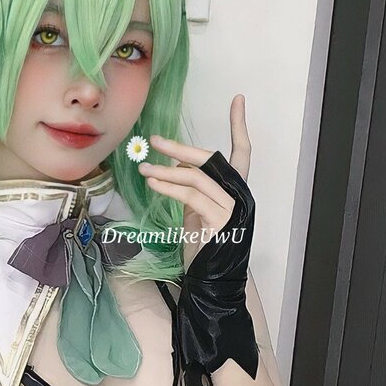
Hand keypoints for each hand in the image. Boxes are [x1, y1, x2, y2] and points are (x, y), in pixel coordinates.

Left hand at [137, 95, 258, 378]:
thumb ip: (192, 193)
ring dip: (168, 171)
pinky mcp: (222, 223)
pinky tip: (153, 184)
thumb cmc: (204, 253)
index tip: (238, 99)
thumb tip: (174, 174)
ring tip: (144, 169)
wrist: (215, 287)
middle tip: (157, 140)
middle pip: (214, 161)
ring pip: (199, 178)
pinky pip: (192, 197)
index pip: (242, 153)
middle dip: (183, 149)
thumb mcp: (196, 217)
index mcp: (237, 193)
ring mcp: (234, 210)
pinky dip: (171, 188)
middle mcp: (241, 197)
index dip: (240, 126)